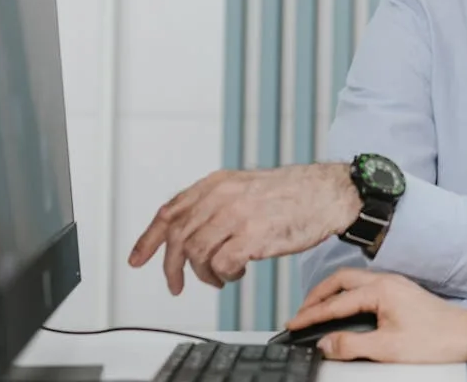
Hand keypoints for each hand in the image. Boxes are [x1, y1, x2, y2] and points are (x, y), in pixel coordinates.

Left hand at [128, 164, 361, 293]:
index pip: (169, 211)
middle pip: (177, 237)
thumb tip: (189, 230)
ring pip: (196, 254)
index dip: (148, 239)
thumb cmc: (295, 193)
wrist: (329, 194)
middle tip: (177, 285)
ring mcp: (237, 215)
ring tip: (221, 276)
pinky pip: (222, 265)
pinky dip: (225, 275)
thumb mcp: (246, 186)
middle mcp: (222, 196)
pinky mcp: (253, 236)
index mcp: (217, 182)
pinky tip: (237, 272)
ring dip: (205, 274)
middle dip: (172, 268)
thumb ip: (217, 202)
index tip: (137, 258)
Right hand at [286, 268, 466, 363]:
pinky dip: (348, 297)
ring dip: (332, 294)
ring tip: (317, 310)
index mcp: (380, 290)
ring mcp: (395, 285)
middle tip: (301, 312)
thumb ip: (351, 345)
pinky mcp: (401, 293)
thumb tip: (326, 344)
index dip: (311, 315)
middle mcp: (386, 281)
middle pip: (341, 281)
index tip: (294, 324)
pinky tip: (345, 310)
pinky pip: (365, 288)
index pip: (336, 302)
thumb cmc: (436, 340)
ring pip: (353, 282)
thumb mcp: (387, 348)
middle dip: (317, 295)